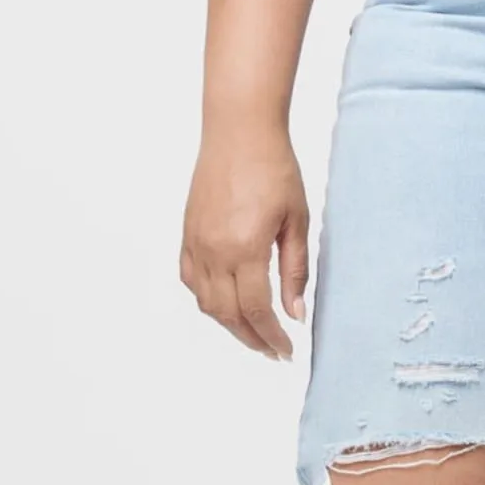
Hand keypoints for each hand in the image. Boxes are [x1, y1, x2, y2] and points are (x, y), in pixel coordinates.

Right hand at [180, 126, 309, 360]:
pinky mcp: (188, 234)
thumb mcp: (296, 220)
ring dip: (229, 324)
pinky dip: (208, 299)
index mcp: (245, 249)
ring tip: (253, 332)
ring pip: (207, 302)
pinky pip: (191, 279)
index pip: (257, 310)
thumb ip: (294, 270)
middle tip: (273, 351)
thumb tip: (295, 313)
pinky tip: (225, 302)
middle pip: (229, 314)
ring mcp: (196, 243)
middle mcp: (215, 251)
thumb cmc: (274, 168)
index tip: (287, 351)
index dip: (272, 337)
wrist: (239, 132)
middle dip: (252, 339)